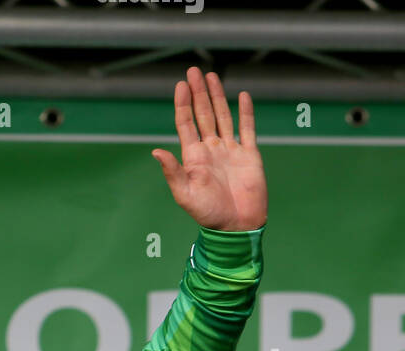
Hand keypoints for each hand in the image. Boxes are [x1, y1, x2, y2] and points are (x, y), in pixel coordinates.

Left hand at [151, 67, 266, 232]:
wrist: (236, 226)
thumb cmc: (208, 213)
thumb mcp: (185, 194)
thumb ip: (172, 171)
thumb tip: (156, 151)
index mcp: (194, 157)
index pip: (186, 124)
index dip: (183, 104)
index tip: (180, 85)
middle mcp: (211, 149)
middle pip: (203, 114)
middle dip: (198, 93)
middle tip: (194, 71)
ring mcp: (230, 150)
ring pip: (223, 116)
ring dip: (218, 97)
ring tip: (212, 77)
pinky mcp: (249, 155)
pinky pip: (248, 129)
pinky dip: (246, 112)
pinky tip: (242, 96)